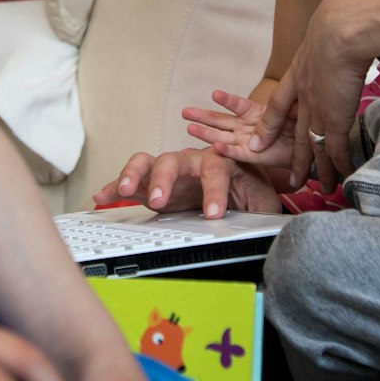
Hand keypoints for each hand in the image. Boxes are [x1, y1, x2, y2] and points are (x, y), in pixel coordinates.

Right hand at [94, 144, 287, 218]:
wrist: (230, 185)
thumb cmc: (245, 189)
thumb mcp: (262, 199)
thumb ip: (266, 206)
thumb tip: (276, 220)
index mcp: (220, 161)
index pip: (216, 172)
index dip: (214, 192)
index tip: (213, 214)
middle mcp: (191, 161)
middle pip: (174, 161)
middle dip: (165, 180)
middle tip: (159, 200)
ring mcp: (168, 169)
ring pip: (148, 162)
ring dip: (135, 174)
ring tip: (126, 190)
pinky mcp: (151, 182)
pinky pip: (130, 180)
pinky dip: (115, 187)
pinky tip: (103, 196)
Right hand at [185, 88, 298, 168]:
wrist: (309, 148)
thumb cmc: (300, 124)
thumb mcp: (292, 106)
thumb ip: (281, 102)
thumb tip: (281, 96)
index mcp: (254, 113)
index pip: (237, 104)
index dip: (227, 99)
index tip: (215, 94)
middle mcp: (246, 127)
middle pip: (221, 121)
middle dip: (203, 116)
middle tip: (185, 112)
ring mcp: (247, 141)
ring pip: (223, 136)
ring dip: (207, 133)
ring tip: (189, 127)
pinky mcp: (253, 156)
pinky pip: (237, 153)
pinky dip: (226, 150)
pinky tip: (214, 146)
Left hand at [252, 0, 370, 191]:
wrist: (342, 28)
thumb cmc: (341, 21)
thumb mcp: (325, 30)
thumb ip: (328, 37)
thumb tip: (341, 28)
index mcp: (299, 74)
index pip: (279, 106)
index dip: (269, 125)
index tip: (259, 140)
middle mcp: (303, 95)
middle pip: (295, 134)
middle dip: (292, 157)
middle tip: (289, 177)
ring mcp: (317, 109)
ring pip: (312, 147)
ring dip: (313, 168)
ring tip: (312, 186)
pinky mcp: (334, 119)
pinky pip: (333, 149)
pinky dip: (338, 165)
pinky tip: (341, 177)